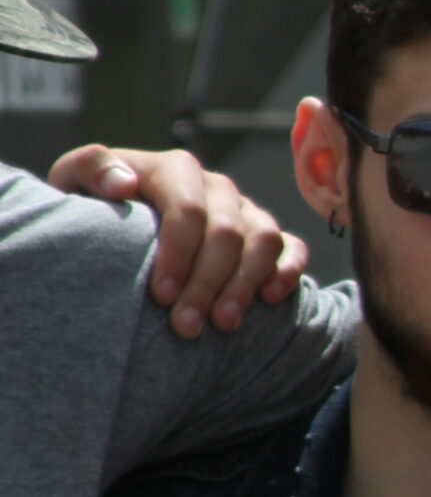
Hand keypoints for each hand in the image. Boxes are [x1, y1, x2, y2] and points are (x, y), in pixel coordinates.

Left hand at [49, 143, 308, 336]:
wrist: (118, 226)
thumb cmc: (94, 209)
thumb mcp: (74, 182)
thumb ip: (91, 170)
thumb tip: (125, 184)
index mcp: (174, 169)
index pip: (189, 208)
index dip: (179, 253)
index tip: (161, 295)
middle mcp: (217, 188)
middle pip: (228, 232)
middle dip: (209, 283)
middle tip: (187, 327)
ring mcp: (246, 211)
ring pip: (264, 240)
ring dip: (246, 285)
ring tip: (224, 324)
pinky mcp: (267, 235)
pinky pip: (292, 247)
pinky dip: (288, 271)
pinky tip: (270, 299)